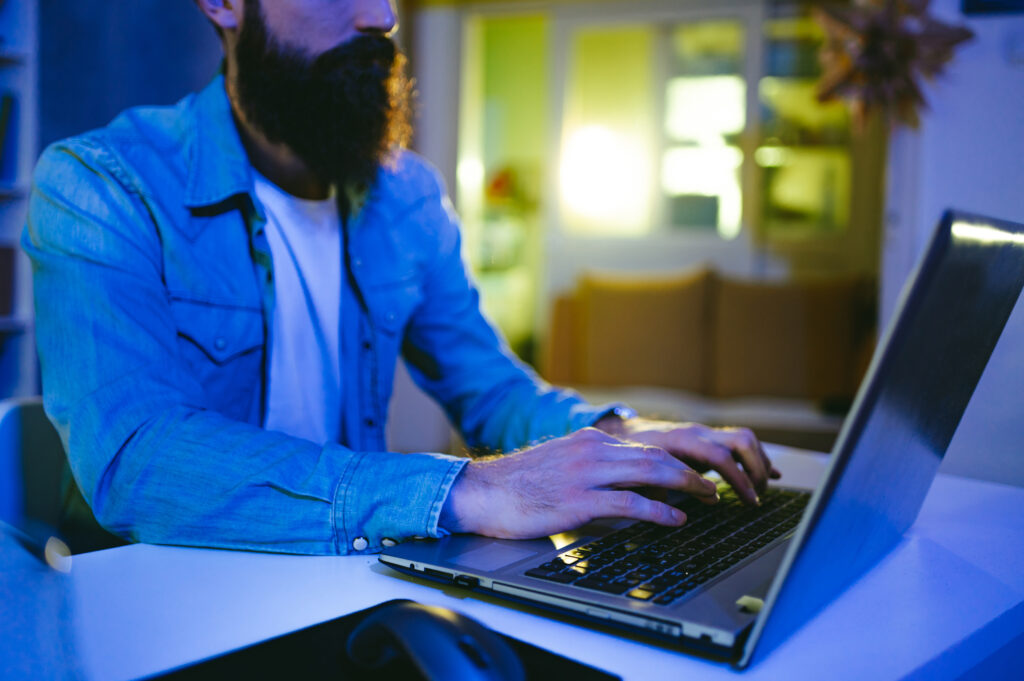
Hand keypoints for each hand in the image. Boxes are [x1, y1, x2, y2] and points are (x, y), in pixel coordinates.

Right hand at [439, 428, 719, 538]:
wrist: (481, 492)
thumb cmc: (518, 486)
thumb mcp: (562, 465)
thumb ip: (594, 471)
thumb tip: (627, 490)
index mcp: (589, 441)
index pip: (645, 447)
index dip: (676, 461)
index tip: (695, 474)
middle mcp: (592, 451)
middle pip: (657, 455)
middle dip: (691, 471)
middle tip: (713, 487)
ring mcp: (586, 474)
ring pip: (650, 472)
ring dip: (686, 486)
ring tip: (707, 499)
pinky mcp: (578, 500)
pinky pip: (629, 503)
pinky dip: (659, 511)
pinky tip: (675, 520)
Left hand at [595, 416, 780, 504]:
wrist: (626, 430)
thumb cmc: (630, 452)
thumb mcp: (637, 470)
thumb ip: (652, 487)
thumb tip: (664, 510)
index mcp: (682, 440)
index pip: (720, 456)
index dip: (738, 479)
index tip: (749, 501)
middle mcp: (698, 432)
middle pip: (741, 441)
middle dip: (756, 469)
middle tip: (756, 496)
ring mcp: (705, 433)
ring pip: (745, 439)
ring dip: (759, 463)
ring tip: (761, 490)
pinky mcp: (709, 439)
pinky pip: (740, 444)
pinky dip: (757, 459)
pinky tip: (772, 475)